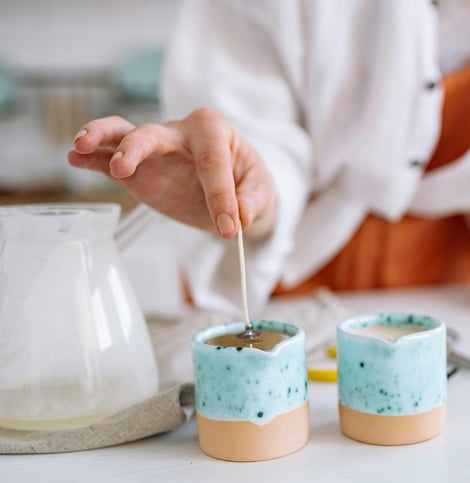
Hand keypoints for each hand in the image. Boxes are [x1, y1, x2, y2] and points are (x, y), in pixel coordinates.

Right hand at [67, 108, 275, 238]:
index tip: (228, 228)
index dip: (220, 196)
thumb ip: (251, 201)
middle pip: (153, 134)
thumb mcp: (260, 190)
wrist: (235, 191)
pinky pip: (109, 160)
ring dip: (101, 138)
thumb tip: (239, 216)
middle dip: (137, 149)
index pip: (213, 162)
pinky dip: (91, 158)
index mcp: (214, 131)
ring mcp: (154, 150)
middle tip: (123, 169)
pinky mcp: (137, 171)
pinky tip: (74, 158)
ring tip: (82, 145)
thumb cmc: (247, 182)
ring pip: (122, 134)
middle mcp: (179, 133)